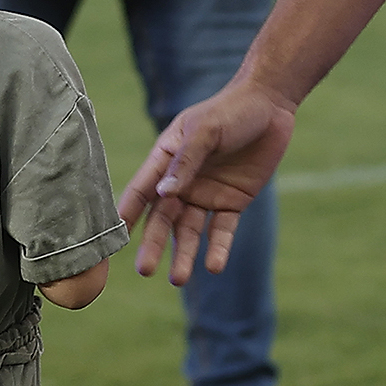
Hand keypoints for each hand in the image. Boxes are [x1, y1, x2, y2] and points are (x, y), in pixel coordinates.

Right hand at [122, 79, 297, 283]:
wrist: (270, 106)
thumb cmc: (230, 111)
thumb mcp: (205, 131)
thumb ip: (185, 163)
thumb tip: (163, 195)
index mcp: (165, 159)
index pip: (141, 190)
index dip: (128, 213)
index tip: (115, 238)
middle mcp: (182, 182)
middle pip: (163, 218)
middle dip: (154, 244)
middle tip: (144, 270)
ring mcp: (206, 194)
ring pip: (190, 231)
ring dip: (184, 254)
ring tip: (178, 279)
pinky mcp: (232, 202)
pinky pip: (222, 230)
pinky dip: (217, 248)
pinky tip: (213, 266)